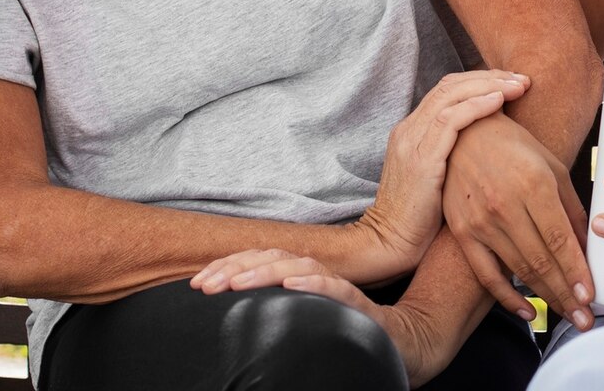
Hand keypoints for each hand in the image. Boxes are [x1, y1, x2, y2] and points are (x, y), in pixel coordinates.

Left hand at [190, 250, 455, 385]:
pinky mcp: (361, 306)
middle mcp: (318, 276)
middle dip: (235, 268)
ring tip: (238, 282)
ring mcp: (339, 288)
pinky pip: (337, 290)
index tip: (197, 283)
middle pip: (273, 258)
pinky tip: (293, 284)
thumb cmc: (350, 332)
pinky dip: (314, 284)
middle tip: (205, 284)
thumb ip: (278, 311)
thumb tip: (233, 318)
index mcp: (301, 278)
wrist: (406, 344)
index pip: (259, 262)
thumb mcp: (304, 320)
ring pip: (300, 268)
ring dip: (265, 272)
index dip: (227, 266)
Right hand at [355, 70, 530, 279]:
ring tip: (517, 85)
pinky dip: (477, 106)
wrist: (389, 244)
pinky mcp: (420, 160)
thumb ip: (453, 154)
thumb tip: (490, 144)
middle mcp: (409, 130)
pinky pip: (450, 121)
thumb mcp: (436, 177)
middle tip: (520, 77)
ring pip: (450, 95)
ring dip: (488, 86)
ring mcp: (412, 142)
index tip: (510, 82)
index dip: (479, 81)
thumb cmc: (421, 218)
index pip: (446, 90)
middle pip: (450, 85)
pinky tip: (499, 101)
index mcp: (412, 131)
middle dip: (488, 77)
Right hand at [442, 112, 594, 329]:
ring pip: (519, 271)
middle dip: (566, 294)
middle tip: (586, 319)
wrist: (463, 135)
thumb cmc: (514, 146)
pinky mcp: (463, 232)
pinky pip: (487, 274)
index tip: (590, 296)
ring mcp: (482, 222)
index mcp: (533, 185)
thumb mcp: (551, 166)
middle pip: (541, 261)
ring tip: (567, 316)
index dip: (576, 271)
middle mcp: (506, 206)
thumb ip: (571, 207)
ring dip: (546, 298)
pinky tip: (527, 312)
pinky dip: (507, 298)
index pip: (559, 239)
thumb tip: (589, 245)